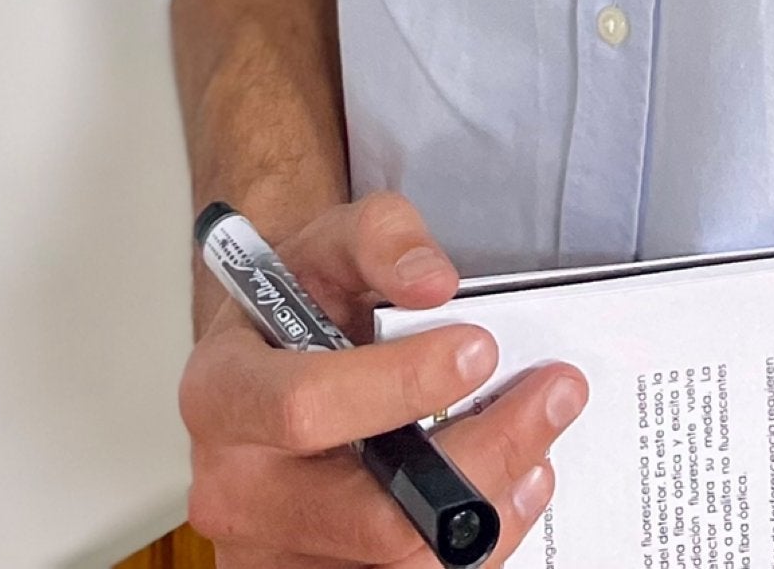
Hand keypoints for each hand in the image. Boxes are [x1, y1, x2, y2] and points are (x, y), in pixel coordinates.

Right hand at [181, 190, 587, 567]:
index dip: (402, 385)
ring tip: (539, 447)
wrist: (274, 358)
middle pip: (374, 515)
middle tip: (551, 397)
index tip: (479, 347)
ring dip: (492, 511)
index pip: (305, 407)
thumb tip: (435, 282)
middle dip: (484, 457)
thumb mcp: (330, 240)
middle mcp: (234, 489)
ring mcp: (271, 554)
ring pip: (400, 565)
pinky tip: (508, 493)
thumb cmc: (299, 304)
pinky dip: (473, 548)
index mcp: (222, 393)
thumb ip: (383, 237)